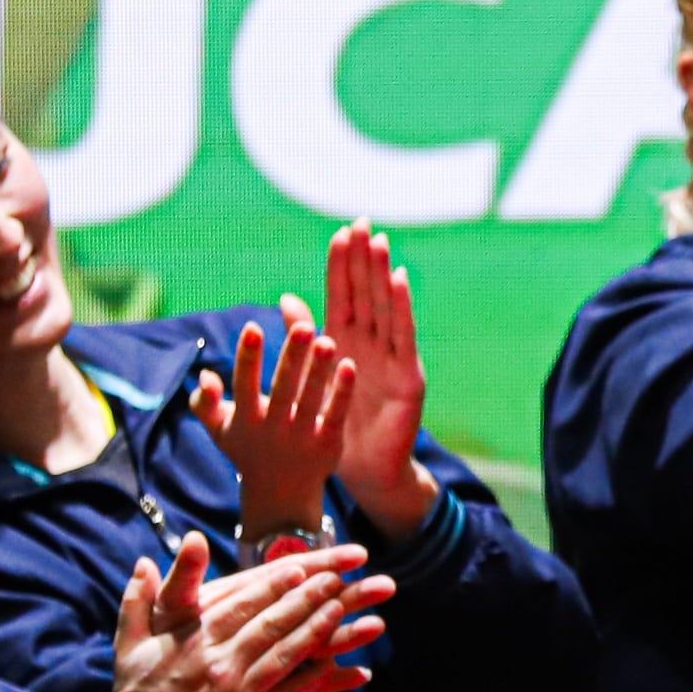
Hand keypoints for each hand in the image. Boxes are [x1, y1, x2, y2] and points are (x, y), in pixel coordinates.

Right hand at [109, 533, 396, 691]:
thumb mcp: (131, 642)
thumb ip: (139, 600)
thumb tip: (144, 563)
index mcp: (196, 638)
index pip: (242, 604)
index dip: (273, 585)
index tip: (300, 567)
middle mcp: (222, 660)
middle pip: (272, 622)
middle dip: (306, 598)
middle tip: (336, 579)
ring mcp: (242, 689)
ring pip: (287, 652)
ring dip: (318, 629)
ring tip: (343, 609)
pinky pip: (293, 691)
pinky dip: (320, 676)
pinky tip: (343, 663)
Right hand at [192, 312, 352, 538]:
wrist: (280, 495)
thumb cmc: (247, 450)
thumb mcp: (220, 429)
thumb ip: (204, 403)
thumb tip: (205, 376)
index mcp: (246, 419)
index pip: (245, 383)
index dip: (247, 357)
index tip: (252, 327)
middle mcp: (273, 427)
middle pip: (283, 387)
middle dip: (292, 357)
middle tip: (303, 326)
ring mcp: (302, 437)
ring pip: (311, 398)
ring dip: (319, 370)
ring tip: (327, 341)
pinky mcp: (327, 444)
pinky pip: (336, 414)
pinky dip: (342, 392)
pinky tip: (349, 365)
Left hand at [321, 224, 440, 540]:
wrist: (365, 469)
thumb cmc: (337, 426)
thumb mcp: (313, 378)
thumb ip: (304, 337)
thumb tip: (285, 297)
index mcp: (345, 343)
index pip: (342, 295)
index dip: (341, 265)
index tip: (340, 232)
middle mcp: (370, 344)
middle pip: (366, 293)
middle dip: (363, 259)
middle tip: (363, 222)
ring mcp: (391, 357)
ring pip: (384, 307)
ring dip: (381, 274)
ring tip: (378, 242)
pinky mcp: (407, 375)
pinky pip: (403, 335)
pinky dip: (401, 306)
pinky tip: (398, 279)